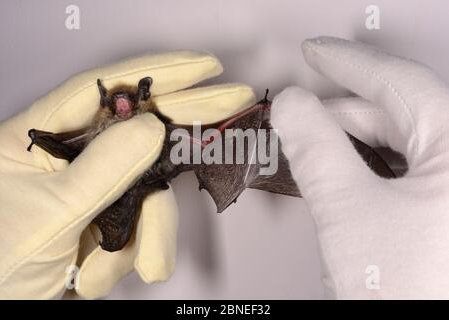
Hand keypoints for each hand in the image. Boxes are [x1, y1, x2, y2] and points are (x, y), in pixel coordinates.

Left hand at [0, 51, 254, 298]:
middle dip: (187, 120)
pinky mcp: (109, 221)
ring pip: (150, 193)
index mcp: (37, 139)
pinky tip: (92, 275)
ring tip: (129, 266)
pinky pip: (141, 227)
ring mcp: (94, 191)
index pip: (104, 90)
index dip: (158, 73)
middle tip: (233, 100)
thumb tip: (152, 127)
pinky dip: (130, 255)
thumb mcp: (50, 213)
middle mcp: (70, 159)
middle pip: (140, 130)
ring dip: (148, 234)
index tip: (205, 68)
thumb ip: (104, 168)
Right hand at [271, 37, 448, 298]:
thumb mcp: (349, 213)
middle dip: (344, 109)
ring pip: (405, 144)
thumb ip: (316, 148)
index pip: (398, 83)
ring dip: (356, 140)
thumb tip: (293, 106)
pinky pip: (412, 171)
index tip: (314, 51)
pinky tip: (350, 175)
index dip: (346, 62)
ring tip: (317, 144)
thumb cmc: (412, 295)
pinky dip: (374, 167)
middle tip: (302, 112)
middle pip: (401, 114)